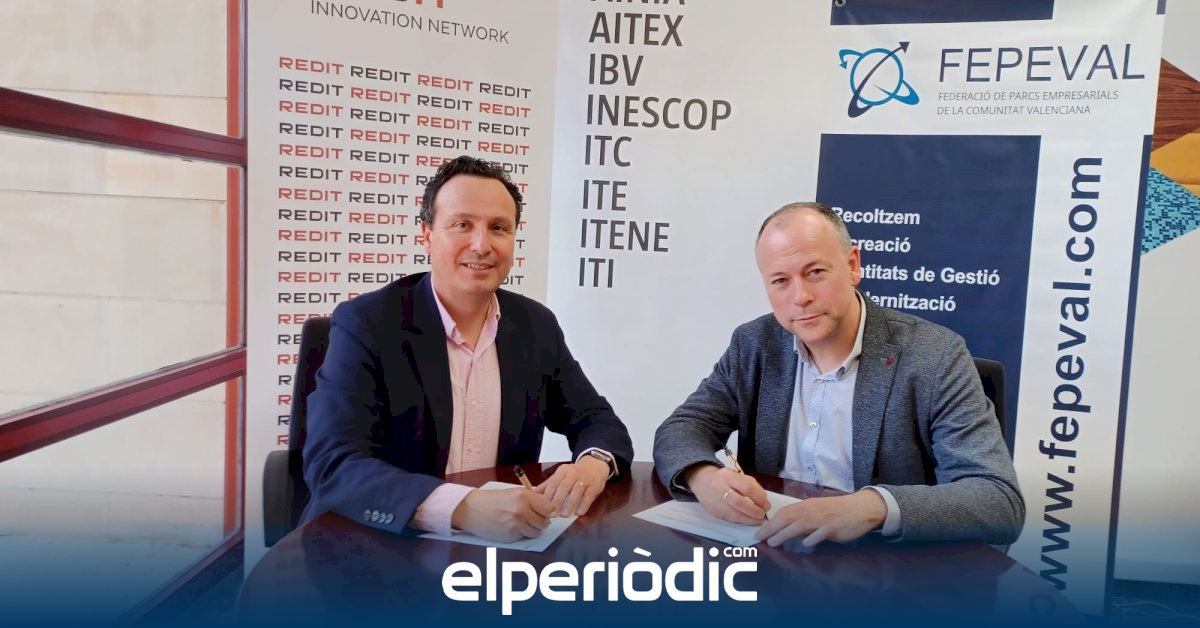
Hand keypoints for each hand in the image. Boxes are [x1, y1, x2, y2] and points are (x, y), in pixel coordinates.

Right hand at [450, 488, 555, 542]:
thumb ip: (531, 500)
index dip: (547, 511)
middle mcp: (522, 510)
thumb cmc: (492, 500)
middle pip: (544, 522)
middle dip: (540, 522)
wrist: (471, 509)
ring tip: (520, 523)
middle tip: (531, 518)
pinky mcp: (510, 536)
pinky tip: (511, 527)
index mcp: (524, 496)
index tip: (543, 512)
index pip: (549, 508)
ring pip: (536, 532)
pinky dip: (520, 534)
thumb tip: (548, 509)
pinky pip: (524, 537)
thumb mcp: (513, 493)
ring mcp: (516, 524)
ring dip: (531, 529)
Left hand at [534, 456, 610, 515]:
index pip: (553, 482)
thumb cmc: (575, 472)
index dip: (548, 495)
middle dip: (557, 501)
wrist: (595, 465)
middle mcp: (573, 473)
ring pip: (576, 491)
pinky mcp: (594, 485)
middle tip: (552, 514)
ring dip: (570, 504)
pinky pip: (588, 496)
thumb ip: (548, 484)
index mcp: (562, 471)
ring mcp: (585, 479)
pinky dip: (583, 505)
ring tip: (564, 515)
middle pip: (564, 487)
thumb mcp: (561, 474)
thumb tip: (534, 493)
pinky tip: (579, 512)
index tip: (543, 507)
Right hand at [686, 464, 769, 523]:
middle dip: (754, 511)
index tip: (767, 505)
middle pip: (739, 503)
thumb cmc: (725, 479)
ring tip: (758, 520)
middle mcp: (720, 488)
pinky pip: (729, 519)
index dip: (759, 498)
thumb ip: (752, 486)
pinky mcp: (713, 512)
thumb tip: (764, 501)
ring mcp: (715, 502)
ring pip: (734, 515)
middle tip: (763, 514)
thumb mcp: (737, 476)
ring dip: (749, 519)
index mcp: (728, 476)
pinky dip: (741, 521)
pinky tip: (748, 520)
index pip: (746, 488)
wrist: (702, 483)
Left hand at [753, 489, 886, 547]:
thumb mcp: (817, 512)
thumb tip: (785, 529)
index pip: (784, 513)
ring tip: (774, 542)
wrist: (860, 507)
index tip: (759, 532)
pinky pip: (822, 532)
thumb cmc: (837, 511)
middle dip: (771, 528)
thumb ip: (802, 520)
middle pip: (787, 518)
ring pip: (800, 524)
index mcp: (806, 506)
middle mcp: (812, 511)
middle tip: (759, 538)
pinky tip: (806, 543)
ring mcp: (822, 519)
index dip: (770, 523)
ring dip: (785, 533)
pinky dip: (813, 537)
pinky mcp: (834, 526)